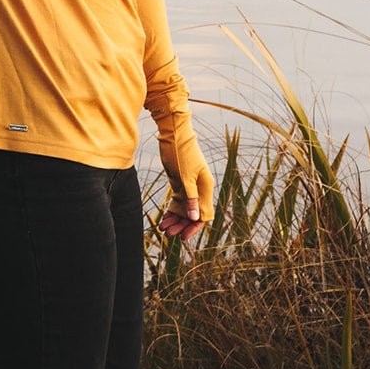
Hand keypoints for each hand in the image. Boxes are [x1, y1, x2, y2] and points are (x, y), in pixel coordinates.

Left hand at [155, 109, 213, 229]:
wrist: (172, 132)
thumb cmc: (181, 151)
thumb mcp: (184, 176)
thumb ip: (190, 197)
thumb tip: (195, 218)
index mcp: (206, 186)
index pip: (203, 214)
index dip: (194, 227)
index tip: (183, 237)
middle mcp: (200, 188)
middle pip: (193, 213)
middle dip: (181, 225)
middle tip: (168, 234)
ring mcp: (190, 185)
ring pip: (184, 209)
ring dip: (175, 219)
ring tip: (163, 229)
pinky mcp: (180, 182)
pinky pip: (178, 201)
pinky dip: (172, 210)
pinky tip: (164, 219)